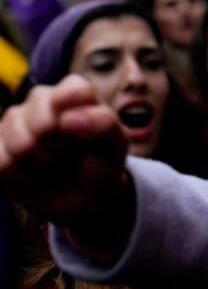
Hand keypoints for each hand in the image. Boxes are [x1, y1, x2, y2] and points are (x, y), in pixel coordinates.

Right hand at [0, 75, 132, 235]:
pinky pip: (3, 165)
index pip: (74, 91)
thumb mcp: (116, 147)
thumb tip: (67, 119)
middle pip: (42, 121)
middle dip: (62, 150)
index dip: (77, 116)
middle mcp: (42, 100)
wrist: (82, 197)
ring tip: (57, 169)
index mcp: (76, 93)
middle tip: (73, 159)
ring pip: (22, 146)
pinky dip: (24, 180)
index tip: (81, 134)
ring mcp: (14, 121)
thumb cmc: (101, 165)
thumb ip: (104, 124)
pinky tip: (36, 177)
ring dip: (45, 168)